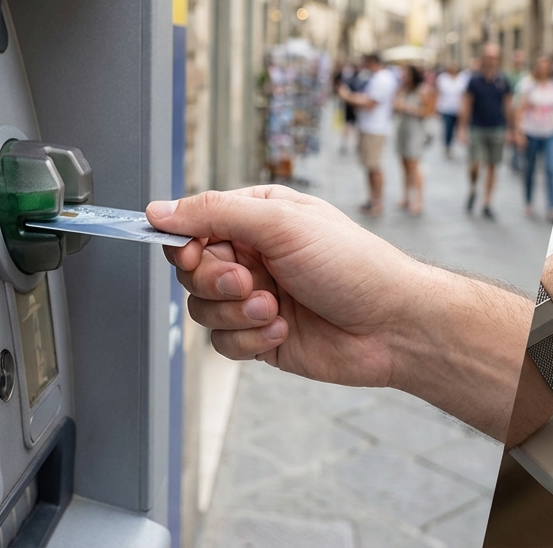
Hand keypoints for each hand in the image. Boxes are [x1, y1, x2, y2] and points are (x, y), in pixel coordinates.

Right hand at [149, 186, 423, 386]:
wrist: (393, 325)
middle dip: (215, 281)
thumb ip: (216, 213)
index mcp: (258, 218)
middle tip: (249, 281)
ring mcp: (257, 298)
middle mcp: (254, 256)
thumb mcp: (283, 224)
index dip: (184, 243)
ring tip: (275, 307)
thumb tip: (159, 209)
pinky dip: (249, 339)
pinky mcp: (262, 337)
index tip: (191, 254)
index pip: (194, 225)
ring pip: (203, 310)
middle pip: (192, 271)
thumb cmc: (353, 265)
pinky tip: (283, 328)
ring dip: (236, 313)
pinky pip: (224, 343)